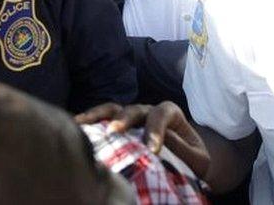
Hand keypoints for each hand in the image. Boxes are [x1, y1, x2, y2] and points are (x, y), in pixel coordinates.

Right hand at [75, 102, 209, 178]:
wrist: (185, 164)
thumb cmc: (192, 161)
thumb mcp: (197, 160)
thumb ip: (184, 150)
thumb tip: (163, 142)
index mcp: (171, 114)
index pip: (162, 113)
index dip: (156, 129)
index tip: (152, 150)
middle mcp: (149, 112)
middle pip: (135, 109)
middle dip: (124, 119)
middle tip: (114, 132)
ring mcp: (131, 118)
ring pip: (114, 109)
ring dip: (99, 115)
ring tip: (83, 123)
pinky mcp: (118, 128)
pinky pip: (102, 118)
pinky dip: (90, 120)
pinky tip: (76, 125)